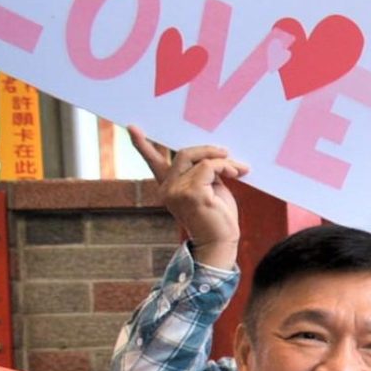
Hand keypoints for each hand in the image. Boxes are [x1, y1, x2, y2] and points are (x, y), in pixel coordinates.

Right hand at [129, 126, 244, 268]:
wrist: (220, 243)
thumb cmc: (217, 218)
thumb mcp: (208, 190)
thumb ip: (203, 173)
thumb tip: (215, 154)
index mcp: (169, 187)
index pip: (153, 162)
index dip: (142, 144)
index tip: (131, 127)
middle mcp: (168, 188)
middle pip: (183, 154)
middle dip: (207, 150)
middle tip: (227, 153)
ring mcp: (177, 191)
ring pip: (199, 160)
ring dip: (223, 162)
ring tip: (239, 170)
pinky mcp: (191, 193)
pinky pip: (209, 167)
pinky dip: (225, 167)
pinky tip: (236, 174)